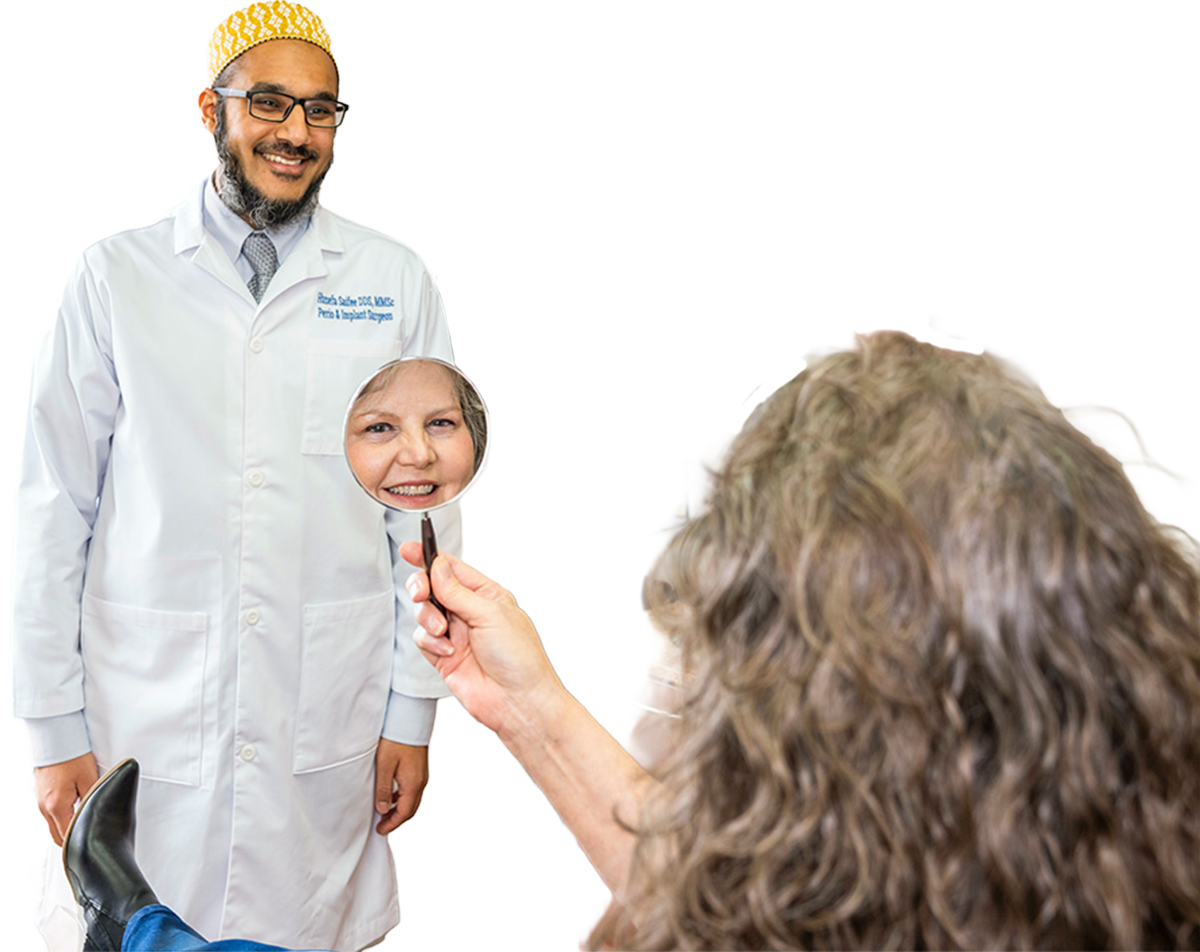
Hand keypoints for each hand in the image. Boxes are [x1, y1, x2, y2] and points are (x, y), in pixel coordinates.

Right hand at [35, 752, 99, 846]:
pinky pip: (51, 815)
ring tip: (83, 827)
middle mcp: (44, 807)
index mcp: (56, 806)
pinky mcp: (41, 796)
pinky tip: (74, 814)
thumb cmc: (73, 757)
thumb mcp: (89, 779)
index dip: (78, 843)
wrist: (57, 741)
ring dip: (66, 829)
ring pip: (53, 826)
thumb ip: (92, 800)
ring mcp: (41, 802)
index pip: (66, 836)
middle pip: (57, 835)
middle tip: (87, 841)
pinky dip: (61, 819)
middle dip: (71, 840)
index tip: (90, 845)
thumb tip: (96, 815)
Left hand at [374, 740, 428, 835]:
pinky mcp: (420, 769)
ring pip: (413, 800)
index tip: (380, 830)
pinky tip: (393, 796)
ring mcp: (422, 775)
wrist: (410, 719)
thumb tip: (383, 810)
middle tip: (382, 826)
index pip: (405, 812)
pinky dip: (403, 799)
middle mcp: (421, 781)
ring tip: (385, 813)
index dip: (392, 824)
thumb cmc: (396, 739)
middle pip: (411, 809)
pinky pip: (413, 790)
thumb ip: (384, 789)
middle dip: (397, 820)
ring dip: (400, 810)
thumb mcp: (384, 765)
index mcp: (413, 783)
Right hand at [399, 544, 564, 737]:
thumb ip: (457, 591)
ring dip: (427, 618)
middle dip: (422, 588)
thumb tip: (437, 565)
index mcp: (485, 596)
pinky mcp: (443, 656)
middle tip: (421, 593)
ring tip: (442, 631)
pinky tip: (447, 651)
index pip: (452, 569)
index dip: (430, 557)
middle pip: (432, 588)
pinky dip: (430, 643)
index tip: (409, 548)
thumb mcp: (490, 614)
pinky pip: (422, 639)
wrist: (517, 702)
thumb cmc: (520, 658)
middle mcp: (469, 613)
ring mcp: (455, 634)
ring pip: (423, 613)